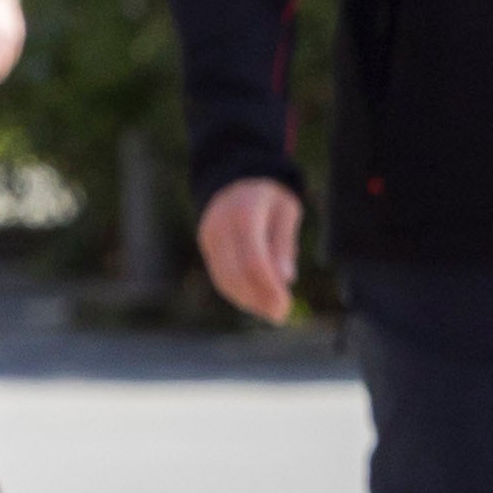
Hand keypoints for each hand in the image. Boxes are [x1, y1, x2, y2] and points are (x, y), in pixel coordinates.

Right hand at [195, 179, 301, 322]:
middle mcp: (221, 227)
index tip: (285, 305)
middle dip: (259, 299)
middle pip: (235, 274)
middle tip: (280, 316)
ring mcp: (209, 237)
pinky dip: (237, 292)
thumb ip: (284, 243)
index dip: (268, 287)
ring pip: (224, 278)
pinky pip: (219, 275)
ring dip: (247, 300)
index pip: (253, 260)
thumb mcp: (286, 209)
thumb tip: (286, 279)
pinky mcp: (206, 245)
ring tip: (270, 312)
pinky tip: (255, 302)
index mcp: (244, 214)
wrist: (235, 177)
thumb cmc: (268, 196)